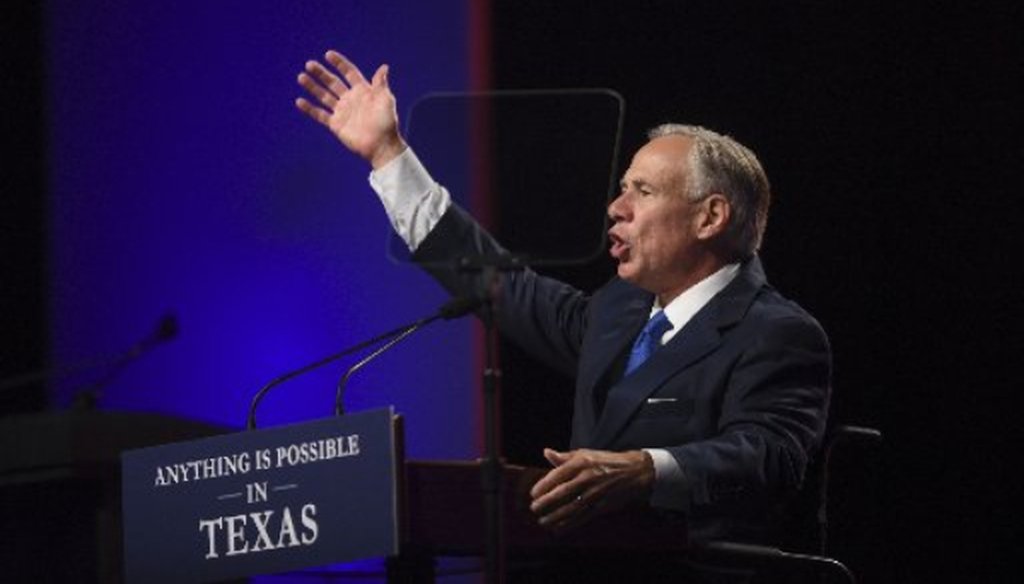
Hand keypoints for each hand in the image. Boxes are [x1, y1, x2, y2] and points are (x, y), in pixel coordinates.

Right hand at [295, 50, 405, 168]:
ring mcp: (342, 111)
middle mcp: (350, 99)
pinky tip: (299, 101)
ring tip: (301, 77)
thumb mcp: (386, 100)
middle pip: (333, 82)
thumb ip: (381, 84)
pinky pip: (320, 114)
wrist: (381, 145)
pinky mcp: (336, 124)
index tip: (328, 54)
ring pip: (324, 96)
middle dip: (321, 73)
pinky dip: (310, 109)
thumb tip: (384, 67)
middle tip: (309, 64)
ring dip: (312, 87)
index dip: (339, 63)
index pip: (349, 73)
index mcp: (363, 91)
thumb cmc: (387, 123)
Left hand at [529, 448, 654, 532]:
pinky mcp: (602, 505)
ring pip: (572, 507)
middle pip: (563, 492)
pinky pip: (583, 516)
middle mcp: (588, 477)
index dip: (544, 485)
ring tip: (543, 521)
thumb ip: (564, 457)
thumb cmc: (606, 461)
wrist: (634, 471)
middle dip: (546, 502)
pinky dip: (570, 524)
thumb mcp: (586, 454)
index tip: (533, 493)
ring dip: (555, 516)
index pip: (558, 475)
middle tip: (534, 508)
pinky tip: (559, 528)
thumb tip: (546, 452)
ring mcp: (595, 493)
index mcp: (581, 463)